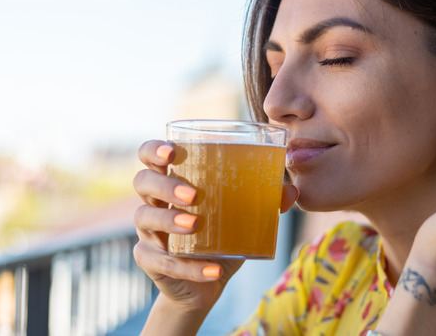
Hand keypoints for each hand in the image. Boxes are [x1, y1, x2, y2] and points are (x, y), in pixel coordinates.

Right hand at [132, 140, 298, 312]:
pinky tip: (212, 269)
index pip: (150, 156)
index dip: (153, 149)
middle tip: (192, 194)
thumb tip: (292, 190)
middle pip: (143, 182)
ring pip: (144, 217)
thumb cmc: (219, 239)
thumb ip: (263, 203)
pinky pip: (161, 261)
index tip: (171, 151)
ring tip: (195, 224)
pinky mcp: (149, 261)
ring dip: (169, 219)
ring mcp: (148, 232)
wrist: (204, 285)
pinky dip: (189, 267)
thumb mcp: (241, 219)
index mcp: (172, 183)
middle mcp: (154, 203)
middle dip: (164, 184)